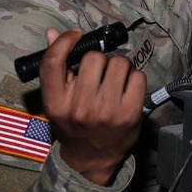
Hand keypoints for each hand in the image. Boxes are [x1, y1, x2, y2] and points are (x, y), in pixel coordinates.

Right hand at [39, 28, 145, 185]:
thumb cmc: (74, 124)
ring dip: (118, 66)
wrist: (92, 159)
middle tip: (99, 72)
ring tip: (113, 80)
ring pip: (119, 63)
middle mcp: (80, 108)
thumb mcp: (58, 101)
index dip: (64, 42)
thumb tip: (54, 33)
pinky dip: (134, 78)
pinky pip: (138, 76)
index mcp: (56, 103)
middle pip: (94, 58)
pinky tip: (126, 90)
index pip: (53, 62)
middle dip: (98, 59)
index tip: (74, 35)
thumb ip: (56, 68)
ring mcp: (107, 112)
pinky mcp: (130, 114)